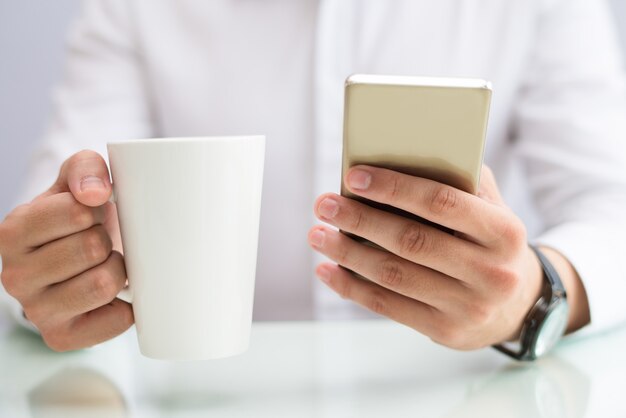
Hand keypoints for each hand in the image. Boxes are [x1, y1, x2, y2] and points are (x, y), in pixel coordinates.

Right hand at [0, 150, 132, 350]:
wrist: (76, 262)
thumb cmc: (77, 220)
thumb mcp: (76, 183)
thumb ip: (85, 168)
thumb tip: (96, 193)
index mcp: (13, 232)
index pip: (76, 212)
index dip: (97, 209)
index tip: (91, 214)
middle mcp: (14, 276)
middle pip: (92, 248)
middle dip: (107, 240)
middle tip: (100, 242)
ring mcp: (37, 311)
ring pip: (103, 284)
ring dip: (118, 270)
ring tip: (105, 266)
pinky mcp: (62, 338)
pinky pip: (116, 319)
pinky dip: (126, 305)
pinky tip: (113, 296)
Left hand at [308, 165, 544, 349]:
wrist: (518, 306)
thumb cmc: (490, 244)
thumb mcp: (492, 209)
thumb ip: (460, 180)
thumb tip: (403, 154)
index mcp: (504, 231)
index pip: (441, 202)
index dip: (394, 188)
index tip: (354, 176)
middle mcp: (491, 272)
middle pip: (410, 241)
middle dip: (360, 220)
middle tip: (324, 204)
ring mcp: (468, 306)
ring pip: (393, 275)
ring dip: (347, 253)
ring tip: (317, 234)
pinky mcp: (445, 331)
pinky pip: (388, 306)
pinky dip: (352, 286)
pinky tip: (328, 269)